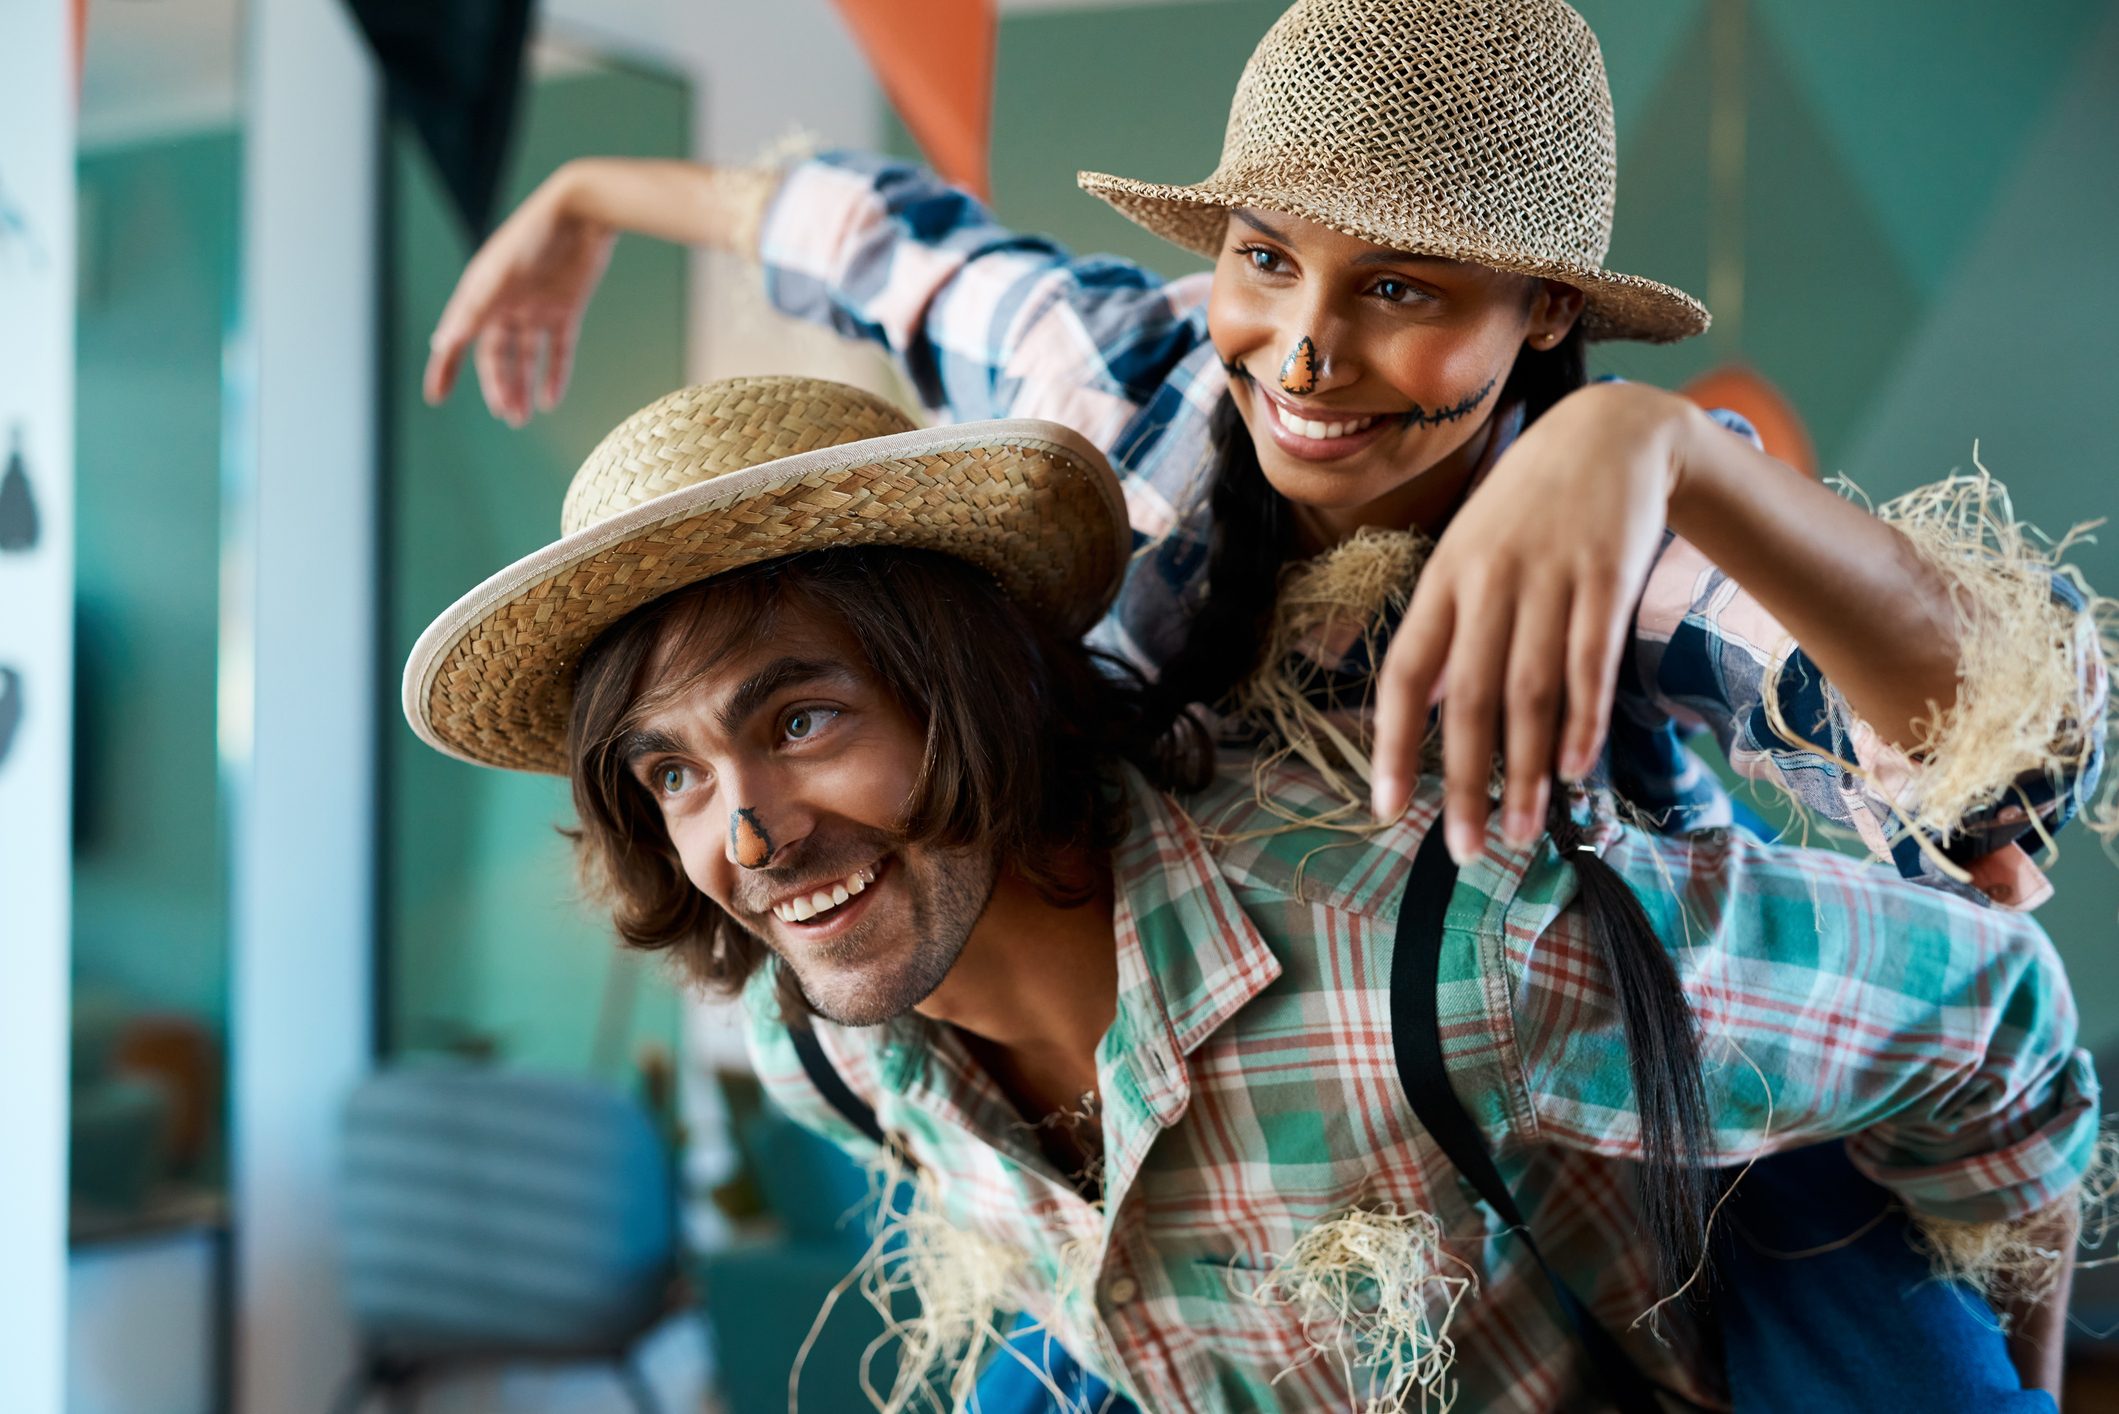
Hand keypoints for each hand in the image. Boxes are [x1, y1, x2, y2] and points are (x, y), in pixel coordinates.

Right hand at [423, 164, 616, 425]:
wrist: (583, 213)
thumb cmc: (535, 235)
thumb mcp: (501, 275)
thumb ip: (474, 309)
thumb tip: (443, 342)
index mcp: (481, 293)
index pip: (457, 338)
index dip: (444, 367)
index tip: (436, 398)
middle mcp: (505, 303)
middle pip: (495, 355)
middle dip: (498, 386)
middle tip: (506, 416)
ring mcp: (535, 307)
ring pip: (524, 357)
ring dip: (522, 386)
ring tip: (522, 417)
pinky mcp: (565, 309)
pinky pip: (557, 350)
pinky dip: (554, 374)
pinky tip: (550, 401)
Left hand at [1370, 382, 1693, 860]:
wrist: (1611, 433)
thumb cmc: (1529, 506)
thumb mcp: (1469, 555)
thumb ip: (1448, 632)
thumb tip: (1427, 709)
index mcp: (1443, 582)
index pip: (1404, 673)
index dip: (1391, 743)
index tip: (1386, 808)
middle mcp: (1487, 582)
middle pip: (1469, 698)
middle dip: (1463, 782)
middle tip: (1466, 849)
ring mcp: (1548, 578)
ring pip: (1530, 691)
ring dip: (1524, 770)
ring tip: (1520, 830)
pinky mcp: (1606, 576)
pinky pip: (1589, 660)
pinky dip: (1581, 719)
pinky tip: (1573, 768)